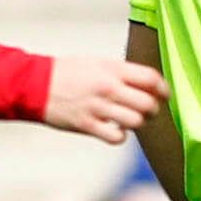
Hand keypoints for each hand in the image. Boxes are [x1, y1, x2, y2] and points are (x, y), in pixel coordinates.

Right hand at [42, 56, 167, 143]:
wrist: (35, 85)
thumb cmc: (67, 72)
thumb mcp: (97, 63)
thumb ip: (121, 72)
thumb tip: (147, 83)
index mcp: (112, 69)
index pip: (151, 78)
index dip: (163, 88)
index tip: (164, 94)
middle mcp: (108, 87)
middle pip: (148, 103)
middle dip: (153, 110)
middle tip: (149, 111)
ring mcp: (98, 107)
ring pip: (136, 121)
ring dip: (138, 123)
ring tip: (130, 120)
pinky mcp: (87, 125)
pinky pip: (117, 137)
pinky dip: (120, 136)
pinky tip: (114, 130)